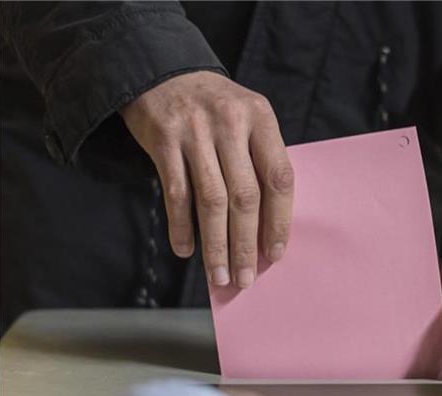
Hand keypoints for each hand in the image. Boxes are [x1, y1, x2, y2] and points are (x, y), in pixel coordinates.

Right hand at [121, 71, 293, 288]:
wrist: (162, 72)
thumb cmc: (215, 109)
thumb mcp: (247, 119)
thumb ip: (259, 160)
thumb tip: (266, 227)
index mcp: (261, 118)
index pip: (279, 177)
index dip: (279, 220)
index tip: (275, 254)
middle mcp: (230, 123)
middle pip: (244, 196)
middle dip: (246, 243)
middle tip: (245, 278)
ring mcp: (195, 131)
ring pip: (211, 200)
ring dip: (216, 244)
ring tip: (220, 275)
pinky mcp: (163, 140)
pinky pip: (175, 193)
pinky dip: (181, 226)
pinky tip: (186, 250)